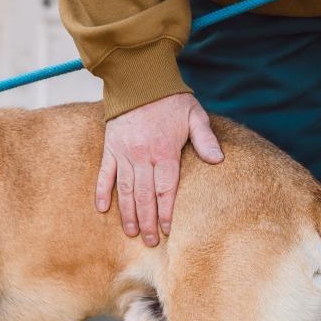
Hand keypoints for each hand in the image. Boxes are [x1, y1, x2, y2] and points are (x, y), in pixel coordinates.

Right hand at [95, 93, 222, 244]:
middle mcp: (143, 156)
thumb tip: (218, 160)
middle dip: (148, 221)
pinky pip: (105, 175)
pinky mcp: (110, 148)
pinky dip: (102, 193)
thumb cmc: (171, 99)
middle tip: (149, 241)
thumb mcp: (195, 115)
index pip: (166, 190)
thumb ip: (205, 139)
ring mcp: (124, 154)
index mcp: (165, 151)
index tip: (167, 230)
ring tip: (132, 233)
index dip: (166, 212)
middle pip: (144, 197)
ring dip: (128, 214)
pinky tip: (102, 210)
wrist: (139, 78)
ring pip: (125, 191)